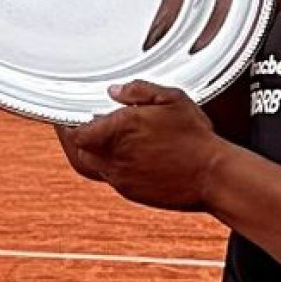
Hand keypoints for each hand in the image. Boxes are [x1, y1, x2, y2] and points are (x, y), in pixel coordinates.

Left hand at [64, 81, 224, 211]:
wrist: (212, 177)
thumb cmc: (195, 138)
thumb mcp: (172, 99)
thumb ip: (139, 90)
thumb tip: (116, 91)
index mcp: (120, 131)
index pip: (76, 132)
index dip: (67, 123)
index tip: (67, 114)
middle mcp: (115, 157)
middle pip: (77, 151)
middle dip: (73, 138)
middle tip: (75, 125)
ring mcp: (122, 178)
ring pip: (92, 166)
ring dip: (91, 151)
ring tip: (99, 137)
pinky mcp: (132, 192)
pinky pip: (110, 176)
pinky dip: (110, 164)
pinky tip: (124, 152)